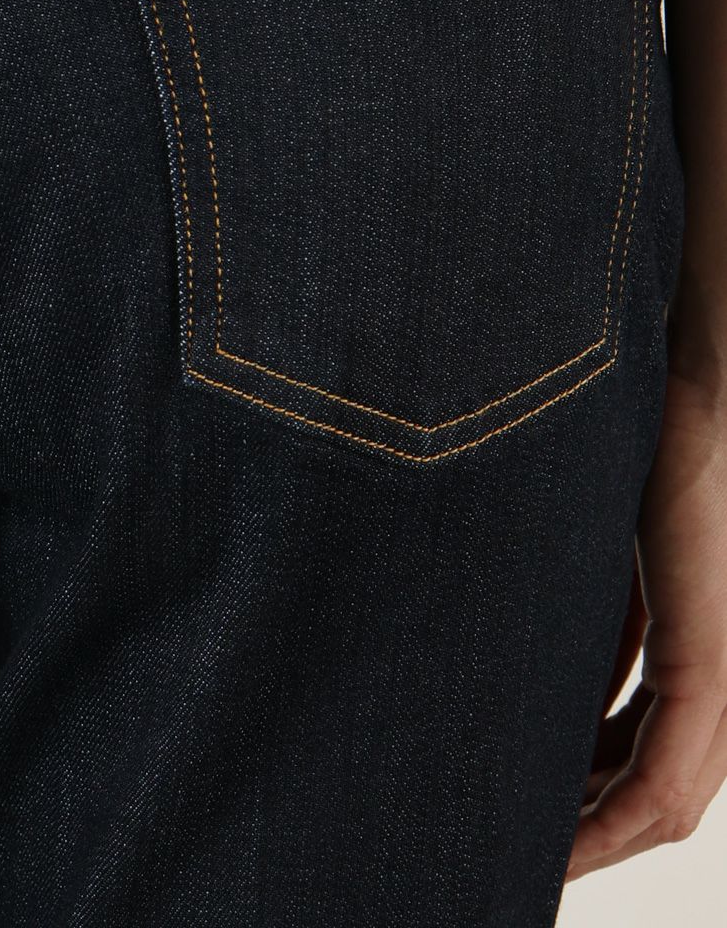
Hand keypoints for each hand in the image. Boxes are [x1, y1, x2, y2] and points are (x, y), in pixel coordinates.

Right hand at [567, 336, 726, 878]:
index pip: (646, 747)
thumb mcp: (587, 542)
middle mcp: (719, 660)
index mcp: (691, 631)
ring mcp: (723, 663)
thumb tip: (518, 667)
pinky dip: (617, 821)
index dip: (589, 793)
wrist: (694, 367)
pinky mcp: (712, 658)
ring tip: (534, 858)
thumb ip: (582, 607)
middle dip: (587, 826)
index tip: (523, 811)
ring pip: (666, 798)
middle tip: (519, 848)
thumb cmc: (629, 428)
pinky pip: (668, 778)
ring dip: (597, 837)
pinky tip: (568, 839)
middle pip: (657, 788)